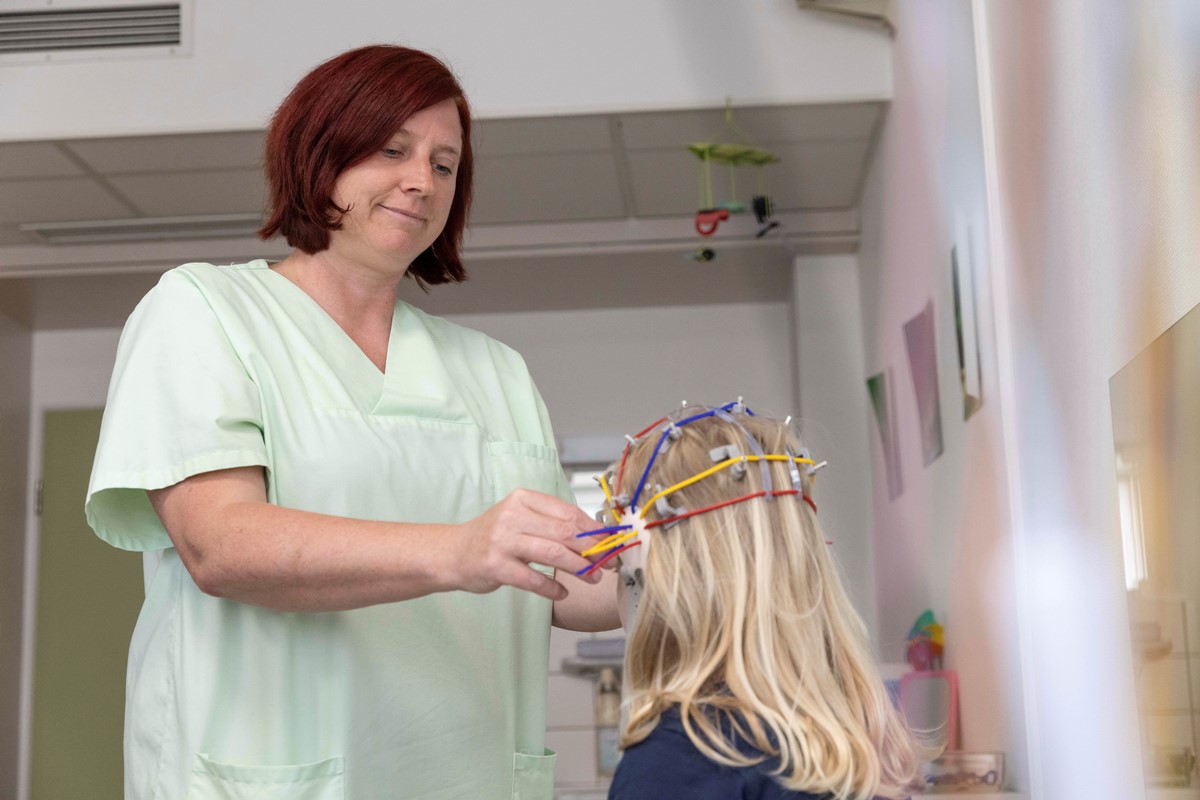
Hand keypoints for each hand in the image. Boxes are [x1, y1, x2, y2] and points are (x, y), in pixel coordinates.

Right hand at [451, 489, 601, 600]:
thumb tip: (595, 535)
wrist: (453, 552)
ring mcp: (502, 541)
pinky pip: (532, 579)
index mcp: (523, 499)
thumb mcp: (521, 518)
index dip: (594, 530)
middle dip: (591, 550)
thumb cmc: (494, 536)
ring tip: (592, 578)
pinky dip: (552, 588)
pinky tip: (562, 592)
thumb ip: (552, 522)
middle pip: (564, 532)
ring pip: (552, 553)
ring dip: (578, 568)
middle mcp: (512, 516)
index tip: (610, 543)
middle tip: (607, 563)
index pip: (568, 513)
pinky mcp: (495, 566)